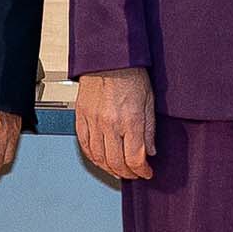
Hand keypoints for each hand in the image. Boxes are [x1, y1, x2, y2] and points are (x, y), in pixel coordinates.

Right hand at [74, 65, 156, 186]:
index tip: (146, 172)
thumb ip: (150, 129)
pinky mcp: (81, 116)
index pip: (135, 158)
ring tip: (118, 170)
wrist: (109, 57)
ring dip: (109, 169)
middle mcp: (110, 124)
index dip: (142, 171)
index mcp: (130, 120)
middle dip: (127, 173)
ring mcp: (93, 121)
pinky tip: (100, 159)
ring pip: (98, 157)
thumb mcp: (149, 101)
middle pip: (116, 163)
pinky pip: (84, 144)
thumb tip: (150, 151)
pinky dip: (92, 157)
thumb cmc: (131, 74)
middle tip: (134, 174)